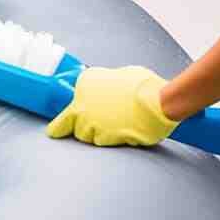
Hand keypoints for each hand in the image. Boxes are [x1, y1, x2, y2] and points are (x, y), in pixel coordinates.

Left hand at [46, 66, 178, 146]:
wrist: (159, 101)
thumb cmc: (144, 86)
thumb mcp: (117, 76)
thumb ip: (102, 87)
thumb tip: (104, 93)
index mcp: (83, 85)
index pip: (62, 110)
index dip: (62, 122)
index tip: (59, 128)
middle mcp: (82, 105)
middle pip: (71, 127)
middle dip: (80, 129)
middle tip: (92, 126)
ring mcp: (91, 123)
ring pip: (87, 137)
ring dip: (98, 135)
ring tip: (115, 127)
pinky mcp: (104, 137)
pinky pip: (103, 143)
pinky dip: (112, 140)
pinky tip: (123, 132)